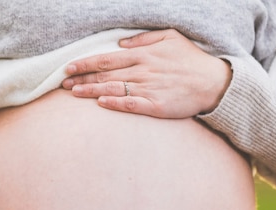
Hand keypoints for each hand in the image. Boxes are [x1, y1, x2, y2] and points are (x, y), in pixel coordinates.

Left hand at [62, 29, 230, 118]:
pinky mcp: (156, 105)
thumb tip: (122, 42)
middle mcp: (142, 71)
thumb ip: (144, 39)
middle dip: (81, 78)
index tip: (68, 67)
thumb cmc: (192, 60)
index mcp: (143, 55)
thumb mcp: (170, 37)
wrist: (214, 82)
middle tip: (62, 83)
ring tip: (73, 93)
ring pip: (113, 88)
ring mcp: (148, 88)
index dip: (85, 63)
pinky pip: (131, 104)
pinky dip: (115, 103)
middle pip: (105, 75)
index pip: (107, 59)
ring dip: (91, 91)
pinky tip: (101, 103)